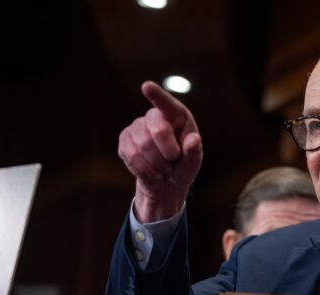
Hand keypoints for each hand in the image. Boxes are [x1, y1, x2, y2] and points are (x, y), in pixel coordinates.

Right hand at [118, 81, 202, 221]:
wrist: (165, 182)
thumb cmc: (183, 166)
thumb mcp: (193, 162)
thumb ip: (194, 152)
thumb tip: (194, 139)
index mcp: (177, 116)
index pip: (167, 103)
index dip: (157, 95)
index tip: (146, 86)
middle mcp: (155, 116)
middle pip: (159, 130)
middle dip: (169, 152)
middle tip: (174, 160)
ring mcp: (137, 126)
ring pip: (144, 146)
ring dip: (157, 164)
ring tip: (164, 167)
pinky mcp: (124, 139)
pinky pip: (132, 155)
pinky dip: (145, 169)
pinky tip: (151, 170)